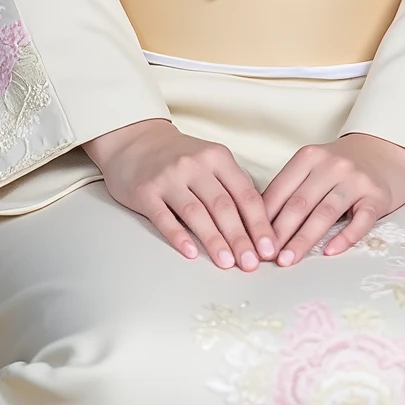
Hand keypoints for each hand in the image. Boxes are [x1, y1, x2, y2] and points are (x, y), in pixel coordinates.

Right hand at [83, 119, 275, 271]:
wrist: (135, 140)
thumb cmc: (180, 157)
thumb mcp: (211, 160)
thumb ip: (233, 185)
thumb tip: (260, 224)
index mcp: (217, 157)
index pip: (244, 195)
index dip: (259, 224)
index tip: (269, 249)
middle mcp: (194, 165)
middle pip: (223, 206)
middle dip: (240, 238)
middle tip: (251, 264)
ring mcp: (168, 177)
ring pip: (196, 213)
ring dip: (214, 240)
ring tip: (227, 263)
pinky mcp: (145, 191)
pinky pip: (163, 217)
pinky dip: (178, 236)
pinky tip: (191, 253)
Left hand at [263, 132, 404, 265]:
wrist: (386, 149)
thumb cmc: (341, 166)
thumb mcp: (314, 167)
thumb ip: (292, 189)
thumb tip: (261, 226)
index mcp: (309, 157)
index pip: (281, 190)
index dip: (264, 217)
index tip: (252, 241)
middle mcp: (331, 165)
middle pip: (300, 203)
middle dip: (279, 232)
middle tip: (265, 257)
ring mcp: (356, 180)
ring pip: (325, 213)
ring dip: (303, 239)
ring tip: (288, 260)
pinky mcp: (377, 196)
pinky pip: (360, 220)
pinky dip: (345, 237)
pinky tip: (329, 252)